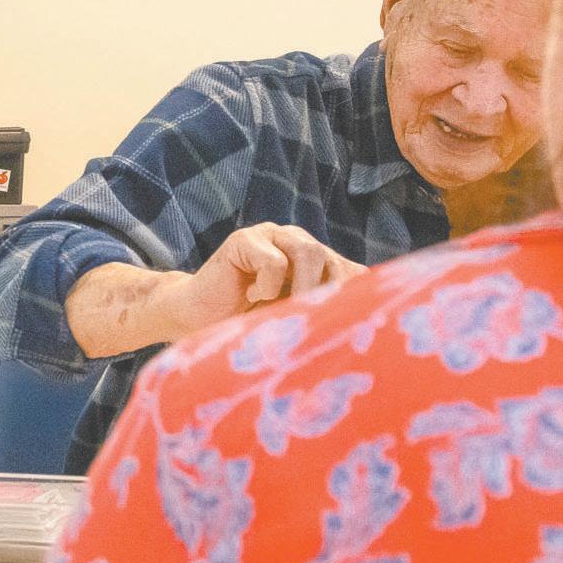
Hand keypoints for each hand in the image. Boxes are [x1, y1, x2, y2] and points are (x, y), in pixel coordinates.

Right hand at [174, 223, 364, 335]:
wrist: (195, 319)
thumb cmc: (246, 324)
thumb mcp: (294, 320)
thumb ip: (324, 312)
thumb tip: (366, 322)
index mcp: (316, 262)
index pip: (353, 271)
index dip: (357, 296)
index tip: (350, 327)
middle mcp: (298, 243)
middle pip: (333, 260)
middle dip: (327, 296)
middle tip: (310, 325)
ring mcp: (271, 235)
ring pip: (309, 252)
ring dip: (300, 289)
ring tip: (280, 310)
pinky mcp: (244, 239)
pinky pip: (274, 261)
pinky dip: (267, 287)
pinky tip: (250, 296)